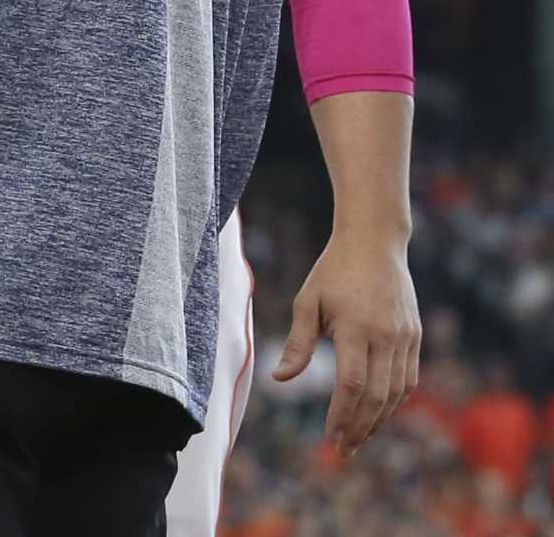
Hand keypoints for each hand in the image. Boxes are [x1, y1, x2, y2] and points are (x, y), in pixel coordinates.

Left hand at [272, 228, 420, 454]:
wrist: (374, 244)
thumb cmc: (332, 272)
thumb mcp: (306, 301)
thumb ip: (298, 343)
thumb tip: (279, 379)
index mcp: (356, 328)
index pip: (352, 384)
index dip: (342, 415)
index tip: (329, 438)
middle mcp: (386, 337)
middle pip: (377, 397)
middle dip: (358, 428)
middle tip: (341, 451)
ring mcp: (405, 338)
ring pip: (396, 393)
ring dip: (377, 421)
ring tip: (356, 440)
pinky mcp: (415, 338)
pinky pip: (408, 380)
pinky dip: (393, 402)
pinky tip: (376, 415)